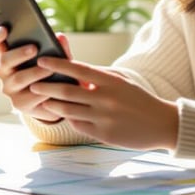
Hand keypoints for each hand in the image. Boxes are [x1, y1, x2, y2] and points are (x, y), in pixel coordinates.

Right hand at [0, 25, 70, 121]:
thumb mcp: (56, 58)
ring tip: (50, 69)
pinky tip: (52, 88)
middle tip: (34, 48)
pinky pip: (29, 96)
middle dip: (19, 53)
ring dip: (35, 72)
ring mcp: (10, 88)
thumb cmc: (51, 73)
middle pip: (5, 59)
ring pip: (18, 78)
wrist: (54, 101)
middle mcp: (5, 71)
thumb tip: (60, 37)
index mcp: (9, 54)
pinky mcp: (19, 103)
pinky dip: (42, 91)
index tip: (4, 29)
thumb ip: (58, 47)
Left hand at [30, 56, 178, 150]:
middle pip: (67, 90)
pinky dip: (69, 118)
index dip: (57, 64)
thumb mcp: (121, 81)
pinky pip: (78, 124)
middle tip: (33, 83)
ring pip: (68, 109)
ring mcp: (103, 117)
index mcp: (110, 80)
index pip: (78, 69)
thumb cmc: (138, 98)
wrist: (161, 123)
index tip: (42, 60)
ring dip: (52, 104)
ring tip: (43, 99)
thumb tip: (73, 70)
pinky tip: (63, 113)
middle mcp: (105, 98)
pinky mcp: (103, 134)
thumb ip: (98, 76)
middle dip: (46, 86)